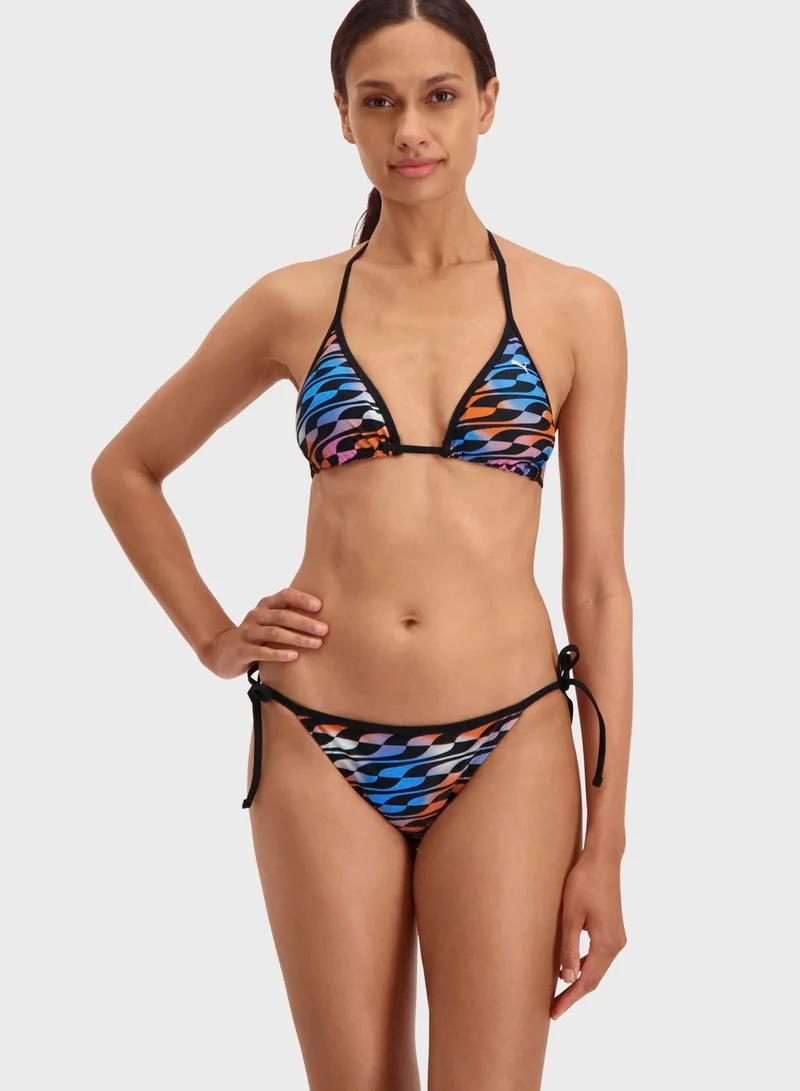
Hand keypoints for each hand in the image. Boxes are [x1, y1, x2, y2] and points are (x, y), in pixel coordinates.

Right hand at [199, 586, 328, 678]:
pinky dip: (279, 653)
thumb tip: (322, 617)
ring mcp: (248, 633)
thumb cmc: (255, 636)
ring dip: (297, 638)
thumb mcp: (268, 622)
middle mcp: (256, 616)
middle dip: (306, 622)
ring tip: (316, 644)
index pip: (284, 596)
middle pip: (283, 616)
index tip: (320, 606)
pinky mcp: (243, 650)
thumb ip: (287, 617)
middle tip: (325, 630)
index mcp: (264, 605)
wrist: (221, 651)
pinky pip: (263, 651)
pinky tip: (294, 656)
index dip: (302, 599)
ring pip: (275, 633)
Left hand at [551, 847, 626, 1020]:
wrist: (603, 858)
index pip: (587, 981)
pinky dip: (586, 967)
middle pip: (594, 979)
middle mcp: (616, 945)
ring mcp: (617, 937)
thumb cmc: (584, 882)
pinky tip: (573, 969)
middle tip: (553, 1009)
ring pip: (598, 968)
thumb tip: (567, 978)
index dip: (570, 998)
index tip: (554, 1013)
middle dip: (574, 994)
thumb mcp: (571, 916)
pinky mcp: (613, 929)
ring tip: (560, 994)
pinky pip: (599, 956)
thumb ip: (570, 948)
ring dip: (580, 981)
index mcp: (607, 944)